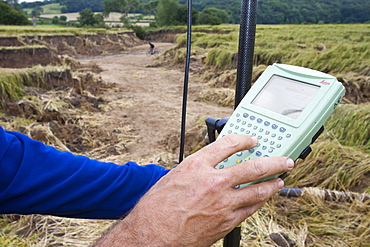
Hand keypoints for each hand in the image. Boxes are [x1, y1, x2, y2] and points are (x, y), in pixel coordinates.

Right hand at [95, 134, 293, 246]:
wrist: (151, 235)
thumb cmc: (157, 208)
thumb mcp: (174, 177)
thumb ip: (197, 169)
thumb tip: (212, 166)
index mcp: (197, 166)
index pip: (227, 144)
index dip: (244, 139)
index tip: (252, 140)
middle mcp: (213, 182)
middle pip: (252, 167)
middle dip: (273, 162)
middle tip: (284, 160)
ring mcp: (222, 203)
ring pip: (257, 191)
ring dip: (272, 184)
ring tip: (279, 180)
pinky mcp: (226, 223)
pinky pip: (250, 209)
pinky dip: (259, 202)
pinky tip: (263, 199)